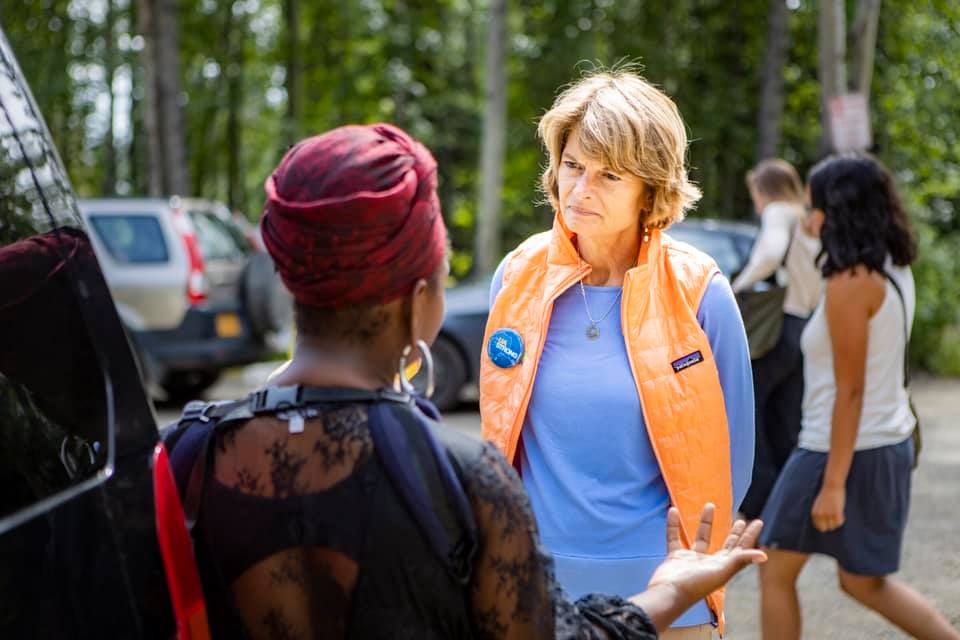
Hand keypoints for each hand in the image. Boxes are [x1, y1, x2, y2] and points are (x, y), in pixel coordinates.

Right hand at [647, 504, 765, 605]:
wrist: (669, 593)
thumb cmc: (696, 585)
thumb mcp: (722, 571)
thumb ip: (741, 560)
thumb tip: (765, 556)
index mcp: (723, 567)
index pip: (741, 549)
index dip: (750, 536)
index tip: (757, 522)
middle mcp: (710, 563)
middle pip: (726, 546)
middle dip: (734, 533)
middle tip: (741, 520)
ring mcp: (692, 560)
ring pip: (701, 538)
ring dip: (705, 522)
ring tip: (710, 505)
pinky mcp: (675, 557)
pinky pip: (674, 537)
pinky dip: (673, 525)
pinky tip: (673, 511)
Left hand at [811, 484, 844, 531]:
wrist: (832, 485)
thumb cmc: (826, 495)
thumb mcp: (818, 506)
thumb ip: (819, 515)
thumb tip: (823, 528)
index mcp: (814, 514)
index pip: (819, 527)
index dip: (825, 525)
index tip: (829, 519)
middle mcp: (819, 515)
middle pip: (826, 529)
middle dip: (831, 525)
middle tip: (834, 517)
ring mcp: (828, 514)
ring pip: (834, 526)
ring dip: (837, 521)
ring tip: (838, 512)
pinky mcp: (836, 512)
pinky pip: (840, 522)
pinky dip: (842, 519)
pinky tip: (842, 513)